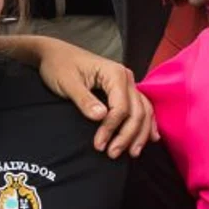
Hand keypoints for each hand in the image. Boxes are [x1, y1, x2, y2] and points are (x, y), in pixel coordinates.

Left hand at [33, 36, 158, 156]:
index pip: (121, 106)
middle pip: (137, 111)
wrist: (56, 54)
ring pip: (144, 110)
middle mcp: (127, 77)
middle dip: (127, 135)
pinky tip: (152, 136)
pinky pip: (142, 107)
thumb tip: (101, 117)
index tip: (98, 145)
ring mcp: (128, 83)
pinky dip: (148, 123)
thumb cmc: (59, 66)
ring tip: (133, 152)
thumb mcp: (67, 83)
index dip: (112, 128)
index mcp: (114, 74)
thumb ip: (85, 100)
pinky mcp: (124, 90)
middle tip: (113, 154)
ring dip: (140, 133)